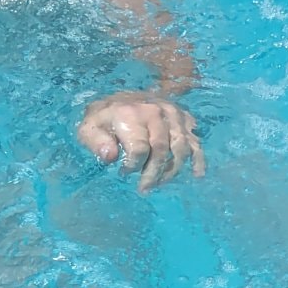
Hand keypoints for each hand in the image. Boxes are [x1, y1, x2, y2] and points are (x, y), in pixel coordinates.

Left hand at [77, 90, 204, 192]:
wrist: (119, 99)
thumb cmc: (103, 119)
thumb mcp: (89, 128)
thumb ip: (96, 142)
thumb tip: (110, 156)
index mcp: (130, 114)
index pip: (139, 147)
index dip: (132, 166)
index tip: (123, 173)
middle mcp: (154, 111)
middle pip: (161, 149)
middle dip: (153, 174)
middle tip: (144, 188)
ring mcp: (172, 113)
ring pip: (180, 147)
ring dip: (172, 170)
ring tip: (160, 182)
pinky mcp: (183, 117)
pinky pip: (194, 140)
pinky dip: (198, 159)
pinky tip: (197, 174)